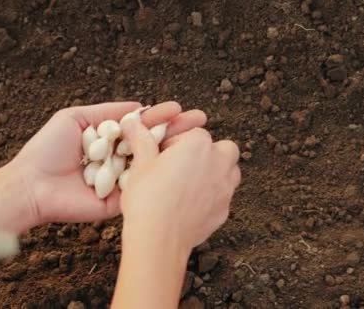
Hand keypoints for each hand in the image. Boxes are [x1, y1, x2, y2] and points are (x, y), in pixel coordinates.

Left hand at [7, 101, 206, 225]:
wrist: (32, 186)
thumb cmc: (47, 150)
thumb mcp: (74, 118)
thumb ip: (107, 112)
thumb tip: (138, 106)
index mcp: (109, 140)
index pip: (141, 126)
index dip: (161, 116)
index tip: (179, 108)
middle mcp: (119, 159)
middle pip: (152, 143)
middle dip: (177, 131)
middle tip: (200, 120)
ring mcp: (122, 180)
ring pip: (153, 163)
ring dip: (175, 151)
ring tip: (197, 138)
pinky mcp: (122, 201)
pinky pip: (143, 186)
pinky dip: (160, 175)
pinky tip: (179, 163)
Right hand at [120, 119, 240, 252]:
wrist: (159, 240)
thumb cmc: (148, 199)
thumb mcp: (141, 165)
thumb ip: (142, 140)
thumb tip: (133, 123)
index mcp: (198, 145)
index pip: (194, 132)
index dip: (178, 141)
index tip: (163, 153)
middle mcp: (218, 163)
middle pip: (223, 148)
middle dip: (208, 153)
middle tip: (183, 164)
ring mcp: (225, 188)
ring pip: (230, 171)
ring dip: (216, 172)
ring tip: (190, 183)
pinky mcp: (224, 210)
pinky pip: (223, 196)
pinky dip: (212, 196)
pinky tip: (191, 204)